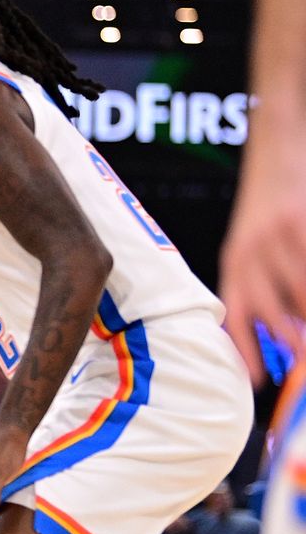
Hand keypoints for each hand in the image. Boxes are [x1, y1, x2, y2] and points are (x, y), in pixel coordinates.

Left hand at [220, 134, 305, 379]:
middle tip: (301, 360)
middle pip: (270, 307)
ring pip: (299, 289)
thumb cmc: (267, 211)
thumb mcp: (250, 247)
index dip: (246, 350)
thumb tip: (284, 334)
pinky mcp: (301, 219)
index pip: (236, 314)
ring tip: (305, 338)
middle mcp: (249, 251)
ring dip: (305, 312)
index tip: (259, 381)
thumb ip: (260, 286)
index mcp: (234, 263)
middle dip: (291, 340)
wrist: (276, 151)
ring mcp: (279, 235)